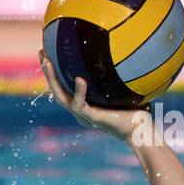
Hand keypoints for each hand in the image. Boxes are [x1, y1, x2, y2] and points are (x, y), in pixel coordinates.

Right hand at [39, 49, 154, 145]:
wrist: (143, 132)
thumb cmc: (138, 112)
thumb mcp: (125, 91)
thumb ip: (118, 77)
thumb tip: (123, 55)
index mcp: (86, 104)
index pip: (65, 87)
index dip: (56, 73)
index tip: (50, 54)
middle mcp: (81, 110)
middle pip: (57, 90)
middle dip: (47, 72)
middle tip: (41, 53)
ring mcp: (84, 115)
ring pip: (60, 97)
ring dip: (52, 79)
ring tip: (47, 62)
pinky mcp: (91, 118)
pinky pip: (79, 104)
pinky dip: (78, 91)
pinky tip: (79, 79)